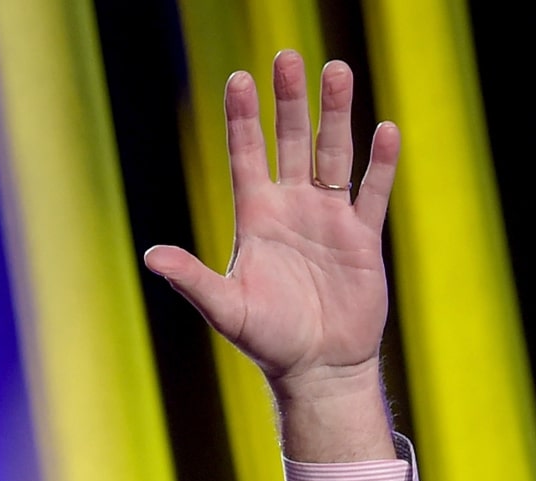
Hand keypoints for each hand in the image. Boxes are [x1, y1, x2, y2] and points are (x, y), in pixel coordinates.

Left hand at [142, 52, 398, 460]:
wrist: (318, 369)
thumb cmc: (268, 340)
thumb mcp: (226, 309)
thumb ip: (192, 279)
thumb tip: (150, 256)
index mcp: (255, 218)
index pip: (247, 155)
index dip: (243, 118)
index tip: (238, 78)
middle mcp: (292, 208)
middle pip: (290, 141)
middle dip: (290, 101)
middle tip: (288, 57)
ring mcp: (329, 219)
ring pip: (333, 154)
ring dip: (335, 115)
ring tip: (337, 70)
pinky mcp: (362, 238)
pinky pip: (372, 193)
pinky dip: (380, 164)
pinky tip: (385, 129)